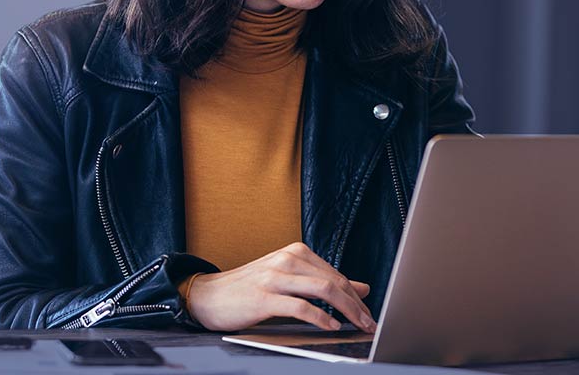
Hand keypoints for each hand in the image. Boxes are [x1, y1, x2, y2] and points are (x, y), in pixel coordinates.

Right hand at [185, 242, 376, 332]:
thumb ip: (323, 282)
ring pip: (323, 290)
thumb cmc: (250, 289)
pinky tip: (331, 326)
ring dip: (347, 310)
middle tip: (370, 323)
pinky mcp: (264, 297)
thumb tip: (362, 288)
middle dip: (357, 305)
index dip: (356, 296)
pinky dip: (320, 317)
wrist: (207, 295)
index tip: (369, 313)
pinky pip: (301, 307)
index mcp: (296, 253)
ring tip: (357, 325)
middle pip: (334, 282)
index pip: (337, 275)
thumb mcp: (290, 280)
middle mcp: (288, 259)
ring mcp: (276, 276)